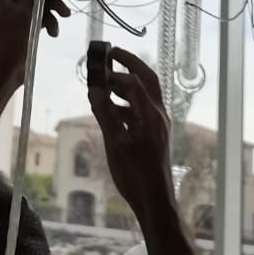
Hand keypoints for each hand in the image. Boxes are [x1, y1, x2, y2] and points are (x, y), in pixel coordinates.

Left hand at [0, 0, 73, 85]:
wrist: (5, 71)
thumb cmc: (11, 40)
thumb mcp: (26, 11)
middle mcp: (8, 0)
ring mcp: (15, 13)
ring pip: (39, 2)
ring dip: (53, 8)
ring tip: (65, 15)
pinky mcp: (23, 25)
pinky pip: (38, 16)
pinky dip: (48, 21)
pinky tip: (53, 32)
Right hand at [87, 48, 175, 222]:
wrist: (155, 200)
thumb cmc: (135, 173)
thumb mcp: (115, 143)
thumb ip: (105, 113)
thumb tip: (94, 88)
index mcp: (151, 114)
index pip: (134, 81)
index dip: (116, 71)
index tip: (99, 63)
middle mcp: (158, 114)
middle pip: (147, 79)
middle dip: (130, 64)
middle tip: (112, 54)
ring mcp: (159, 124)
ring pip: (145, 94)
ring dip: (127, 84)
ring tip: (105, 83)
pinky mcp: (155, 134)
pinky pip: (142, 109)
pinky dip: (127, 102)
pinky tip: (111, 111)